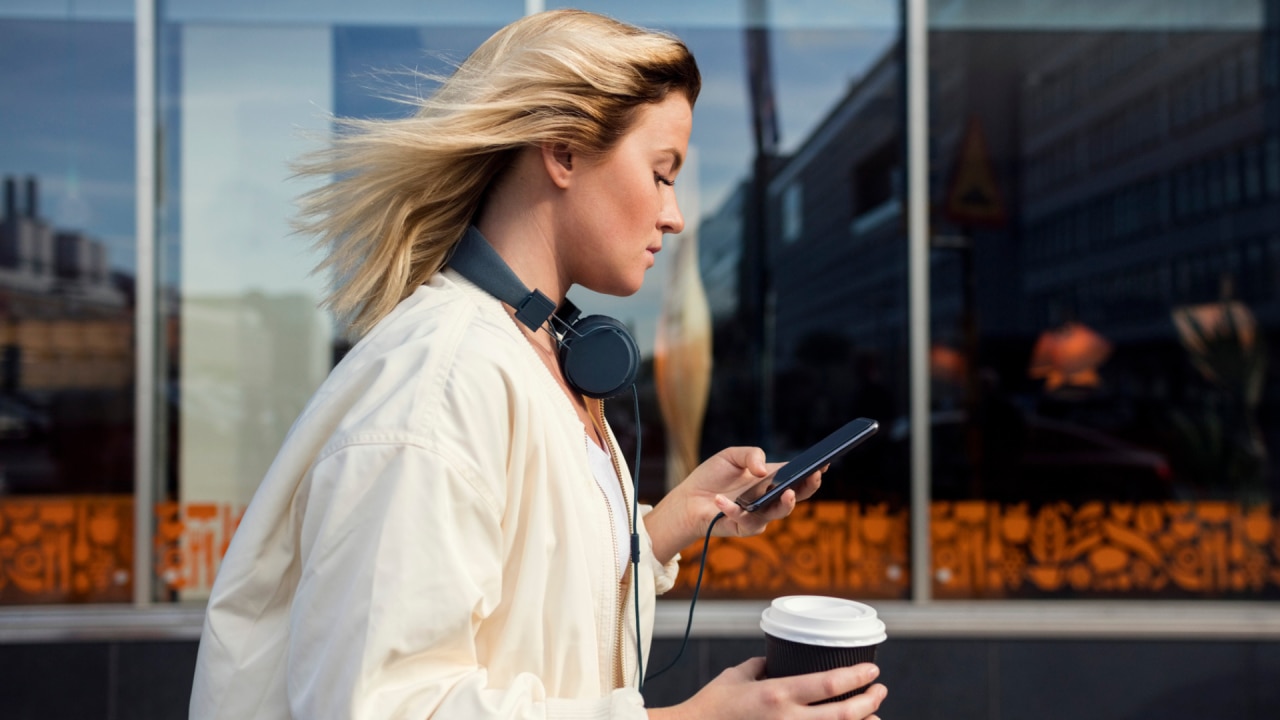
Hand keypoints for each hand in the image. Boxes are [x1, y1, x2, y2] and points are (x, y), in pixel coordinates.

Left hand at [644, 447, 824, 563]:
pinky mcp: (743, 527)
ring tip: (787, 493)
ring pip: (779, 513)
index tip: (823, 461)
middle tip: (814, 475)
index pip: (798, 475)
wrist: (688, 499)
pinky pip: (744, 520)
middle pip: (797, 496)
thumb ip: (750, 454)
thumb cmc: (712, 477)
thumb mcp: (731, 455)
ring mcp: (759, 514)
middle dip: (808, 486)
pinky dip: (731, 509)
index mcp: (772, 479)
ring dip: (785, 504)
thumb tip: (764, 469)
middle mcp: (770, 498)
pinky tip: (720, 499)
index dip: (813, 470)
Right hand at [648, 658, 886, 719]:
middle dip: (869, 702)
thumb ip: (762, 666)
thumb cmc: (712, 705)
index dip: (857, 677)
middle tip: (880, 690)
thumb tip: (777, 660)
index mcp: (777, 695)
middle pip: (843, 714)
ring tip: (872, 714)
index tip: (873, 670)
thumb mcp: (737, 676)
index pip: (830, 685)